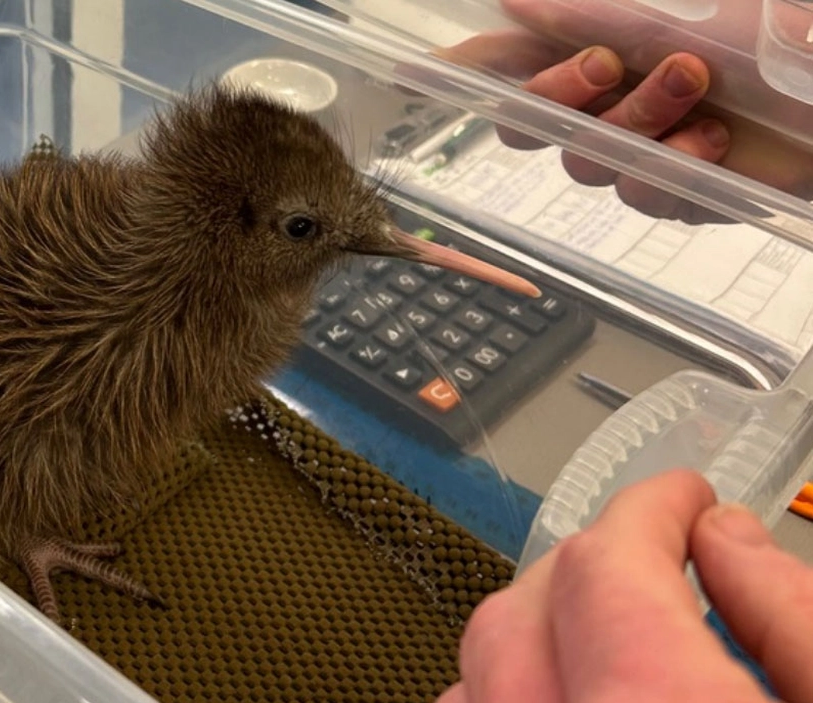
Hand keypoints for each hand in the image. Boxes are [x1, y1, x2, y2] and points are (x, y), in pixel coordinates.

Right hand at [425, 1, 812, 220]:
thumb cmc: (776, 38)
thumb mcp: (671, 12)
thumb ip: (585, 13)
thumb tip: (510, 4)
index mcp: (599, 41)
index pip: (508, 60)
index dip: (460, 69)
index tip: (414, 70)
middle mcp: (607, 98)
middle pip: (525, 124)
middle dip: (556, 96)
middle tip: (603, 64)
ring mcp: (638, 147)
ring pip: (585, 162)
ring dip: (634, 122)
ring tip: (695, 86)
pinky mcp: (674, 191)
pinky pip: (637, 195)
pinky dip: (669, 168)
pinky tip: (711, 142)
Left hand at [429, 468, 812, 702]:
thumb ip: (792, 618)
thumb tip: (727, 540)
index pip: (603, 565)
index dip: (646, 513)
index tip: (680, 502)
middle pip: (513, 620)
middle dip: (583, 570)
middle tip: (651, 561)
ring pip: (471, 688)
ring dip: (530, 642)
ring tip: (612, 638)